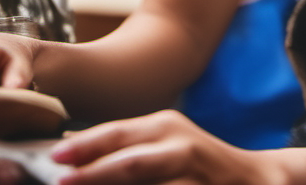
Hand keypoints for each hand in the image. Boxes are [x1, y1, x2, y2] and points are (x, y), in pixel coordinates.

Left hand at [50, 110, 276, 184]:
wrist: (252, 177)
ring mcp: (194, 172)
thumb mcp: (162, 144)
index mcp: (164, 126)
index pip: (118, 133)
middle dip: (94, 173)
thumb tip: (72, 148)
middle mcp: (180, 144)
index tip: (53, 158)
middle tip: (61, 182)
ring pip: (146, 182)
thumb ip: (126, 147)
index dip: (86, 146)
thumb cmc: (195, 163)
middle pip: (131, 162)